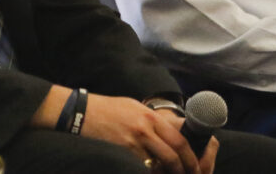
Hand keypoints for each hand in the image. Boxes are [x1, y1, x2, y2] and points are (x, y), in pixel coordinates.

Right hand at [81, 94, 209, 173]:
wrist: (80, 112)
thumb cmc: (107, 109)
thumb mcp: (133, 108)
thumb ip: (152, 121)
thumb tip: (170, 134)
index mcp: (150, 116)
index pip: (180, 138)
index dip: (191, 156)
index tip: (195, 165)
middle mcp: (144, 128)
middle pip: (174, 154)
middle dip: (185, 169)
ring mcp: (132, 142)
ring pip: (160, 164)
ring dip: (168, 173)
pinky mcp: (121, 152)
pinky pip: (141, 167)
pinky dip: (148, 171)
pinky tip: (149, 172)